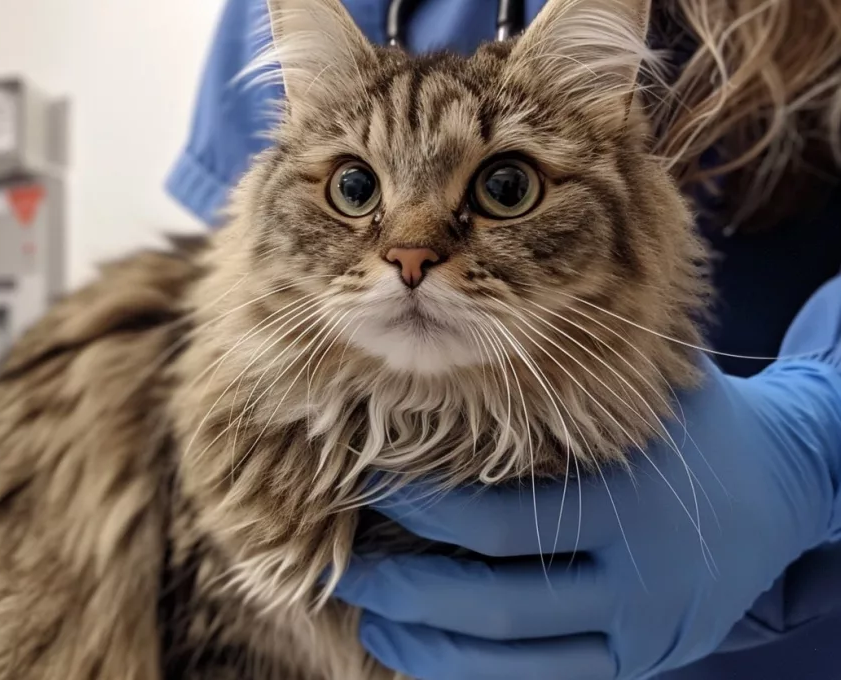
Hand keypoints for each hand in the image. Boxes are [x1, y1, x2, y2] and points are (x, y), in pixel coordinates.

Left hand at [334, 278, 840, 679]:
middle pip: (493, 606)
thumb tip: (452, 345)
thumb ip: (564, 377)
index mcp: (627, 503)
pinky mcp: (639, 663)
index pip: (494, 525)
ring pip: (514, 664)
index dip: (418, 513)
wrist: (785, 486)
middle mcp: (637, 581)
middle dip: (405, 593)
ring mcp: (641, 635)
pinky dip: (478, 674)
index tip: (368, 485)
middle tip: (348, 571)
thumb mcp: (643, 386)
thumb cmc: (692, 423)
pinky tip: (427, 653)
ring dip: (429, 649)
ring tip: (373, 621)